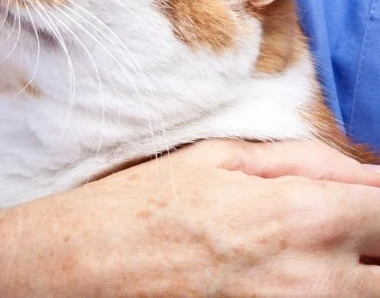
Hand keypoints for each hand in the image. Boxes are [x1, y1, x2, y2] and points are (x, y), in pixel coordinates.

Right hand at [0, 140, 379, 296]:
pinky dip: (327, 288)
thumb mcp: (219, 157)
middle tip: (346, 227)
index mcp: (299, 215)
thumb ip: (301, 159)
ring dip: (357, 269)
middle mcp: (312, 278)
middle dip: (375, 240)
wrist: (89, 265)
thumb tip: (360, 171)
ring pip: (367, 295)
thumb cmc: (148, 203)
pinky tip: (290, 272)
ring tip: (319, 249)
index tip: (365, 197)